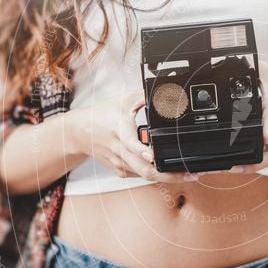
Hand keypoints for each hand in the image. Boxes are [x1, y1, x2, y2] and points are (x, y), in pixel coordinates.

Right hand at [70, 91, 195, 182]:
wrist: (78, 133)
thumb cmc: (101, 116)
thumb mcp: (121, 101)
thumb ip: (143, 97)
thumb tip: (163, 91)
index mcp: (120, 131)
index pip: (131, 144)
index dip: (143, 152)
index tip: (153, 156)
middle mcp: (120, 151)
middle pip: (144, 170)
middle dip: (167, 175)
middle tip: (188, 173)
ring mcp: (120, 163)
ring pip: (145, 176)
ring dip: (167, 176)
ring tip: (187, 174)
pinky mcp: (121, 171)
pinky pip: (141, 175)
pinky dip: (156, 174)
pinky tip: (170, 171)